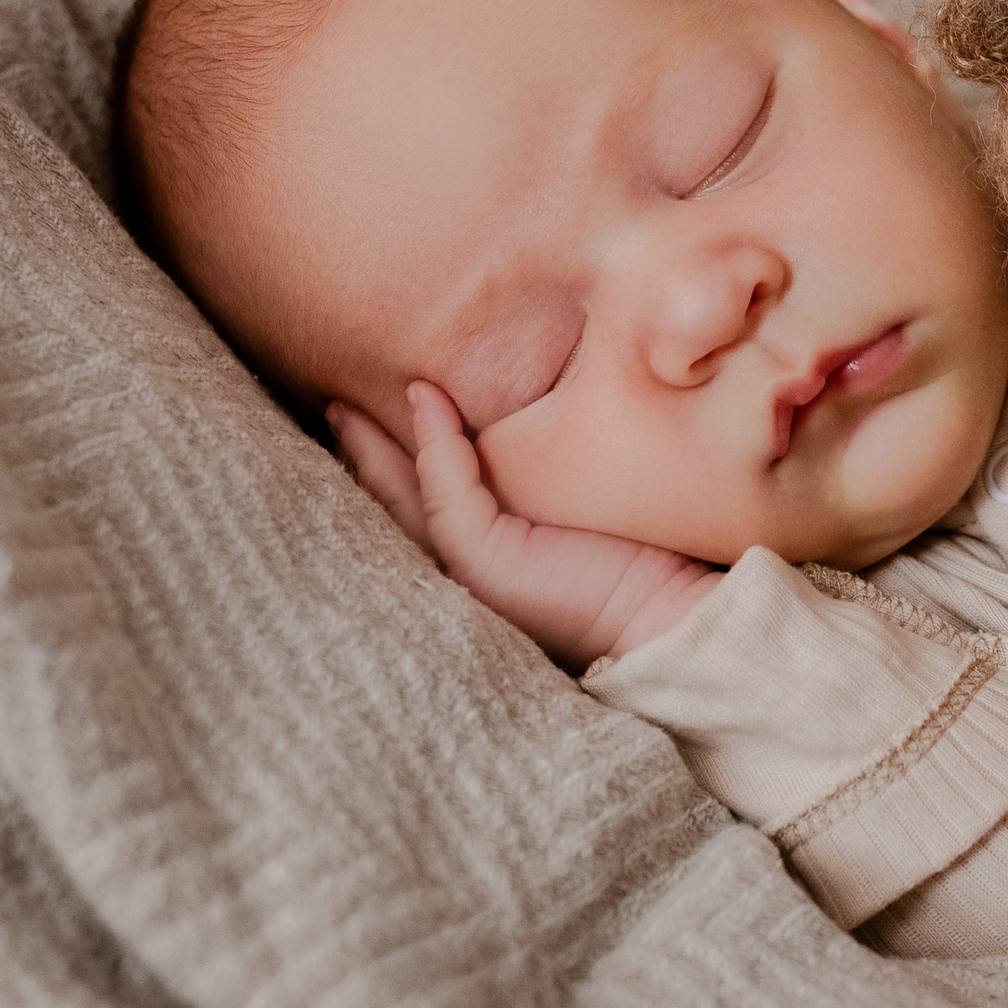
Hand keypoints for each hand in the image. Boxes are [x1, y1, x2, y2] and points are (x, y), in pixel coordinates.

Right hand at [327, 383, 720, 668]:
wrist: (674, 609)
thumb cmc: (644, 556)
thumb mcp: (574, 500)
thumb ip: (537, 473)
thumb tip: (528, 411)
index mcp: (487, 564)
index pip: (422, 507)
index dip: (390, 462)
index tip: (367, 412)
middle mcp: (467, 575)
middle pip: (394, 507)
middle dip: (359, 455)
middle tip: (332, 404)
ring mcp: (470, 573)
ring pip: (402, 502)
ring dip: (372, 446)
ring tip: (344, 403)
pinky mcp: (487, 565)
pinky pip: (445, 493)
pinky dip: (434, 442)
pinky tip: (426, 398)